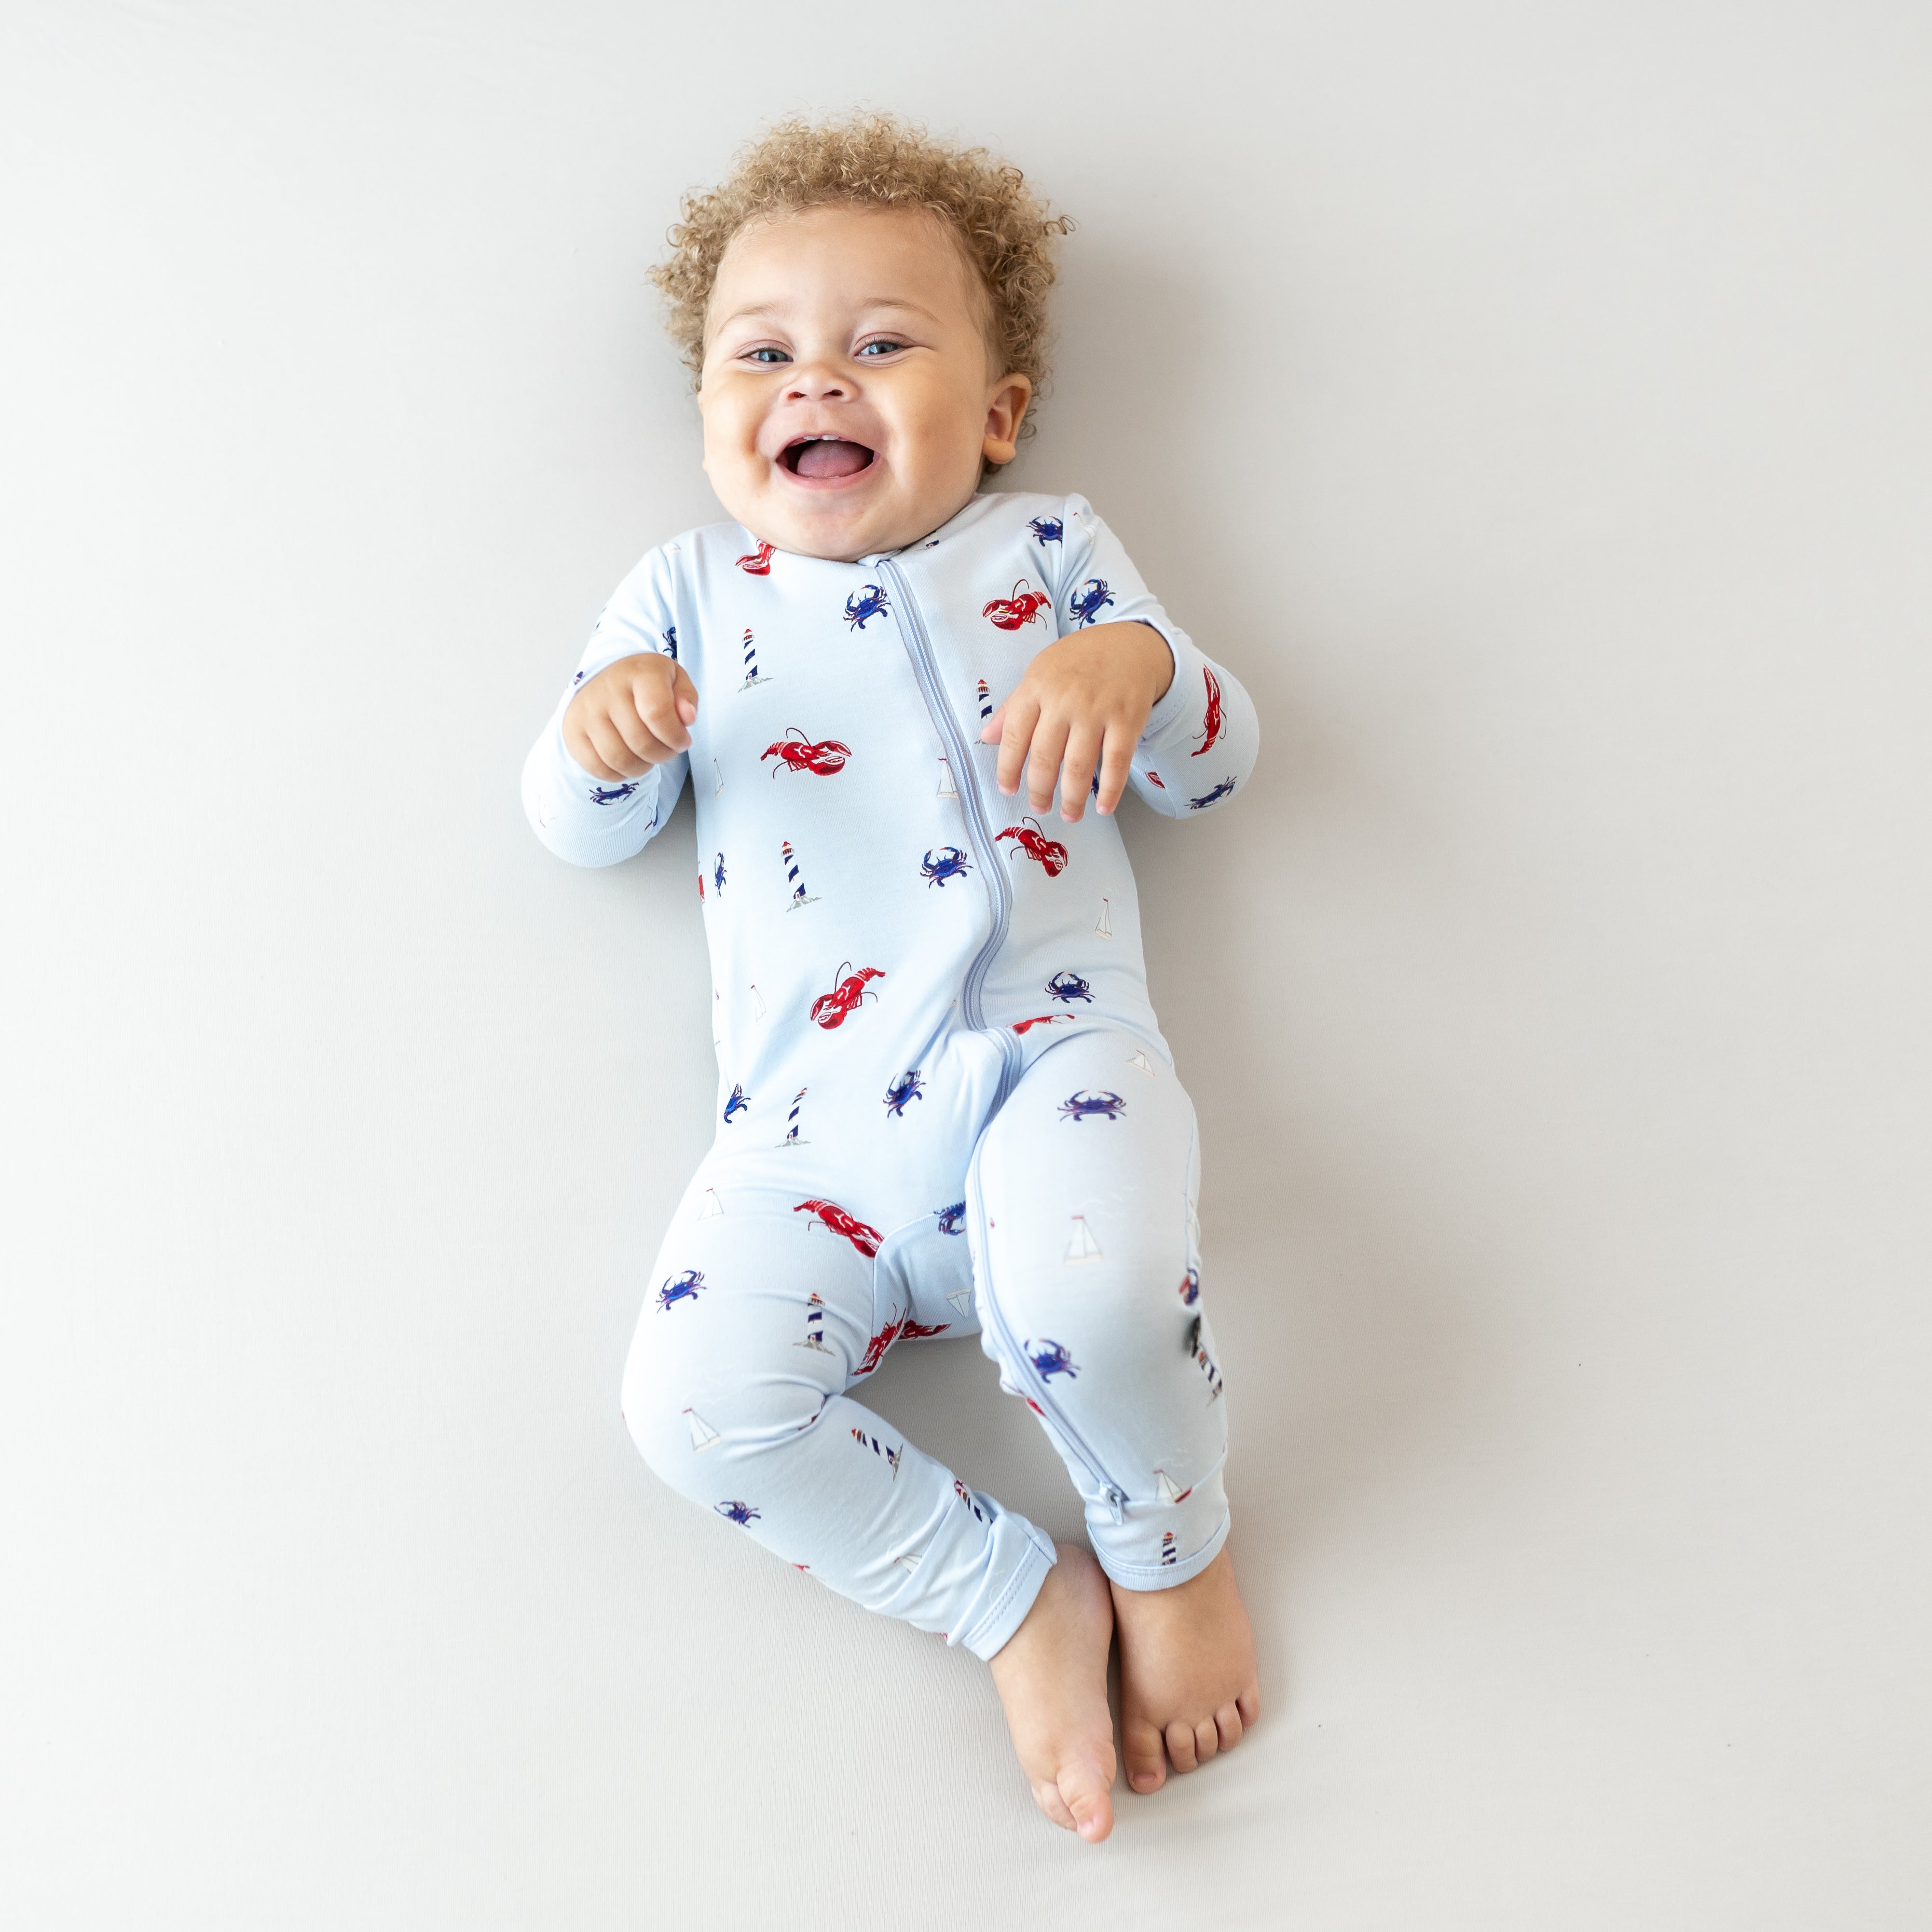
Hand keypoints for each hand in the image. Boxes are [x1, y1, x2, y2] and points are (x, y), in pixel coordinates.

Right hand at [563, 654, 697, 780]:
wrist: (607, 678)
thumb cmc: (648, 685)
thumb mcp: (675, 681)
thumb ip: (687, 698)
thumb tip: (687, 717)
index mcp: (639, 672)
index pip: (656, 713)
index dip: (675, 736)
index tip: (682, 740)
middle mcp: (608, 689)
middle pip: (640, 742)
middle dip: (662, 755)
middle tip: (667, 749)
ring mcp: (587, 710)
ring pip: (619, 759)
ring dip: (642, 767)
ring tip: (648, 756)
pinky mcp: (573, 730)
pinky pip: (598, 768)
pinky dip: (618, 774)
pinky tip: (628, 761)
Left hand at [979, 622, 1172, 821]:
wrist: (1130, 643)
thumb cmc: (1079, 662)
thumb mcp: (1039, 673)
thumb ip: (1014, 707)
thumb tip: (986, 738)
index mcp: (1037, 688)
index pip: (1015, 737)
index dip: (1008, 769)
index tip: (1008, 791)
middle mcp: (1065, 699)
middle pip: (1045, 758)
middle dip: (1040, 791)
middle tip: (1040, 807)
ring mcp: (1097, 710)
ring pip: (1079, 766)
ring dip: (1072, 799)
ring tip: (1069, 815)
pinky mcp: (1127, 719)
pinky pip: (1117, 763)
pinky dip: (1111, 791)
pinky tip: (1103, 807)